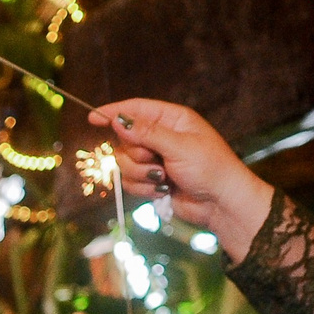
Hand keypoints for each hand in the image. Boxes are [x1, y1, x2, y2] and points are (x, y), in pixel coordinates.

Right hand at [88, 98, 274, 261]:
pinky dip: (144, 188)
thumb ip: (147, 133)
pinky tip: (164, 190)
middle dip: (137, 155)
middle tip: (157, 161)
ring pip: (125, 164)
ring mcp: (156, 160)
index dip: (114, 112)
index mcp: (172, 120)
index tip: (92, 117)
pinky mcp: (152, 180)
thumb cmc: (211, 169)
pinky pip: (131, 182)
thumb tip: (119, 120)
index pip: (136, 109)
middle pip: (126, 140)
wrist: (220, 203)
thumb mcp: (179, 146)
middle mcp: (161, 137)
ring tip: (164, 179)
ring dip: (141, 175)